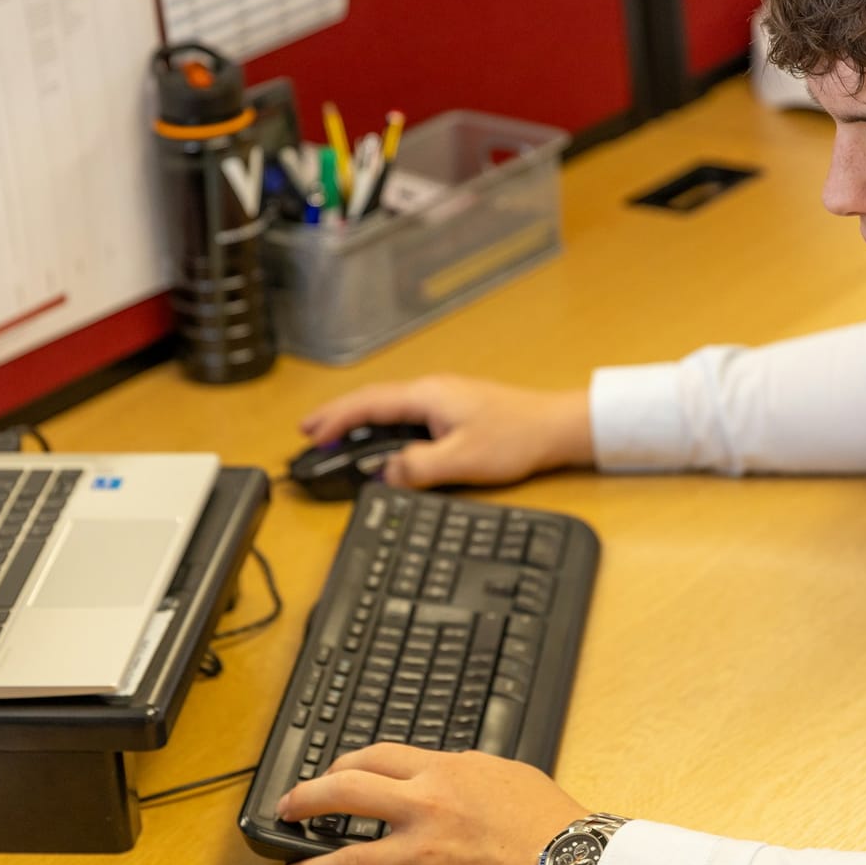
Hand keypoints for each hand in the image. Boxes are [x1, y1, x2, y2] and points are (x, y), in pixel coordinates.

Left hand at [275, 744, 585, 864]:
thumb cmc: (545, 819)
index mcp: (440, 771)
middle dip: (304, 800)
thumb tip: (429, 773)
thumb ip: (456, 768)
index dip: (339, 764)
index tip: (326, 774)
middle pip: (342, 793)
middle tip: (287, 808)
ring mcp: (421, 854)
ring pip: (347, 860)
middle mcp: (423, 808)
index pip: (371, 757)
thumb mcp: (498, 771)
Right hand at [299, 376, 591, 489]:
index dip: (336, 419)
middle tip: (309, 431)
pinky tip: (380, 436)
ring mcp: (443, 398)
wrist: (556, 427)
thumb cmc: (517, 438)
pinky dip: (382, 423)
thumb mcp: (463, 460)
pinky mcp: (453, 409)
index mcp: (428, 396)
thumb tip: (384, 474)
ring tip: (334, 435)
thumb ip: (418, 468)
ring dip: (359, 419)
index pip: (369, 404)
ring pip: (388, 405)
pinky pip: (405, 413)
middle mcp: (431, 390)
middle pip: (373, 400)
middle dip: (338, 415)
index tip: (310, 434)